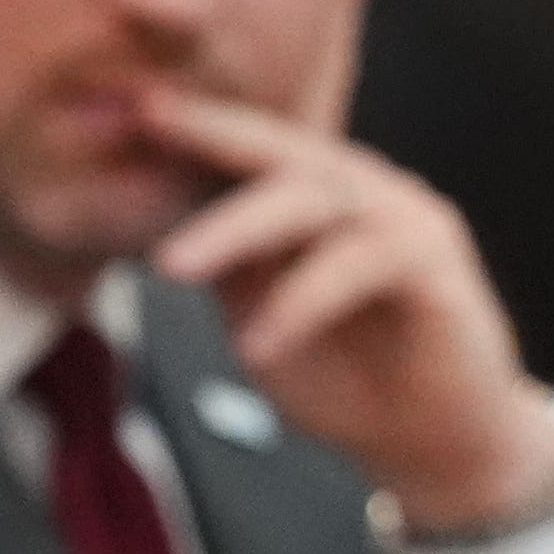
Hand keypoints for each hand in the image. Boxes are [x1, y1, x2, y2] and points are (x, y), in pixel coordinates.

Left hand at [133, 90, 553, 531]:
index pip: (247, 148)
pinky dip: (299, 303)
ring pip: (312, 201)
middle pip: (277, 151)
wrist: (431, 443)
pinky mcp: (435, 263)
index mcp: (318, 193)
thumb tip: (142, 221)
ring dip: (234, 231)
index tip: (118, 109)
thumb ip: (221, 267)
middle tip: (144, 126)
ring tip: (172, 269)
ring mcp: (404, 217)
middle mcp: (363, 189)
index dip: (187, 127)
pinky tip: (255, 345)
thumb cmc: (345, 376)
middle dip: (207, 134)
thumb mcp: (258, 315)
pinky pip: (358, 266)